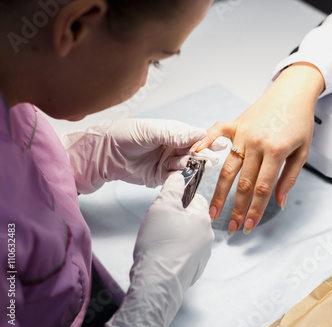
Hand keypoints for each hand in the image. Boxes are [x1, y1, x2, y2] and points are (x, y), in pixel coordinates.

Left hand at [63, 119, 224, 193]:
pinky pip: (176, 179)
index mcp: (173, 132)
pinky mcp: (161, 177)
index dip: (206, 141)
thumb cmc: (124, 135)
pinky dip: (181, 179)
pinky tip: (185, 178)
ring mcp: (168, 163)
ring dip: (191, 167)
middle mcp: (173, 147)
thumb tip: (200, 133)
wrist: (103, 155)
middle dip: (202, 156)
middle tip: (209, 160)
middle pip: (194, 153)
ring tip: (193, 167)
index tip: (218, 144)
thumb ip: (174, 134)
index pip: (195, 137)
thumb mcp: (150, 131)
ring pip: (187, 167)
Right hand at [105, 172, 213, 326]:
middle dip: (174, 219)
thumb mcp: (163, 205)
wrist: (157, 280)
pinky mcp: (194, 269)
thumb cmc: (159, 242)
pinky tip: (162, 255)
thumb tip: (179, 177)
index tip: (165, 207)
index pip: (194, 199)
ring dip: (174, 236)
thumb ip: (173, 187)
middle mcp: (208, 236)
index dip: (177, 200)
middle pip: (190, 218)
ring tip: (158, 242)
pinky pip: (184, 254)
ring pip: (187, 236)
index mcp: (203, 218)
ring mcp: (203, 254)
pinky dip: (174, 253)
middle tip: (158, 226)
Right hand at [191, 63, 324, 233]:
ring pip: (228, 168)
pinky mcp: (235, 124)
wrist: (293, 92)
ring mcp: (243, 133)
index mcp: (276, 151)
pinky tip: (193, 156)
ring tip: (212, 211)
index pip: (262, 188)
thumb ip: (289, 178)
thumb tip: (279, 203)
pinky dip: (203, 143)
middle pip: (243, 183)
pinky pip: (215, 133)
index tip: (249, 226)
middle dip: (237, 209)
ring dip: (219, 192)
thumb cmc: (300, 122)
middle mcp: (256, 143)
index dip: (255, 210)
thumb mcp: (303, 151)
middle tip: (232, 227)